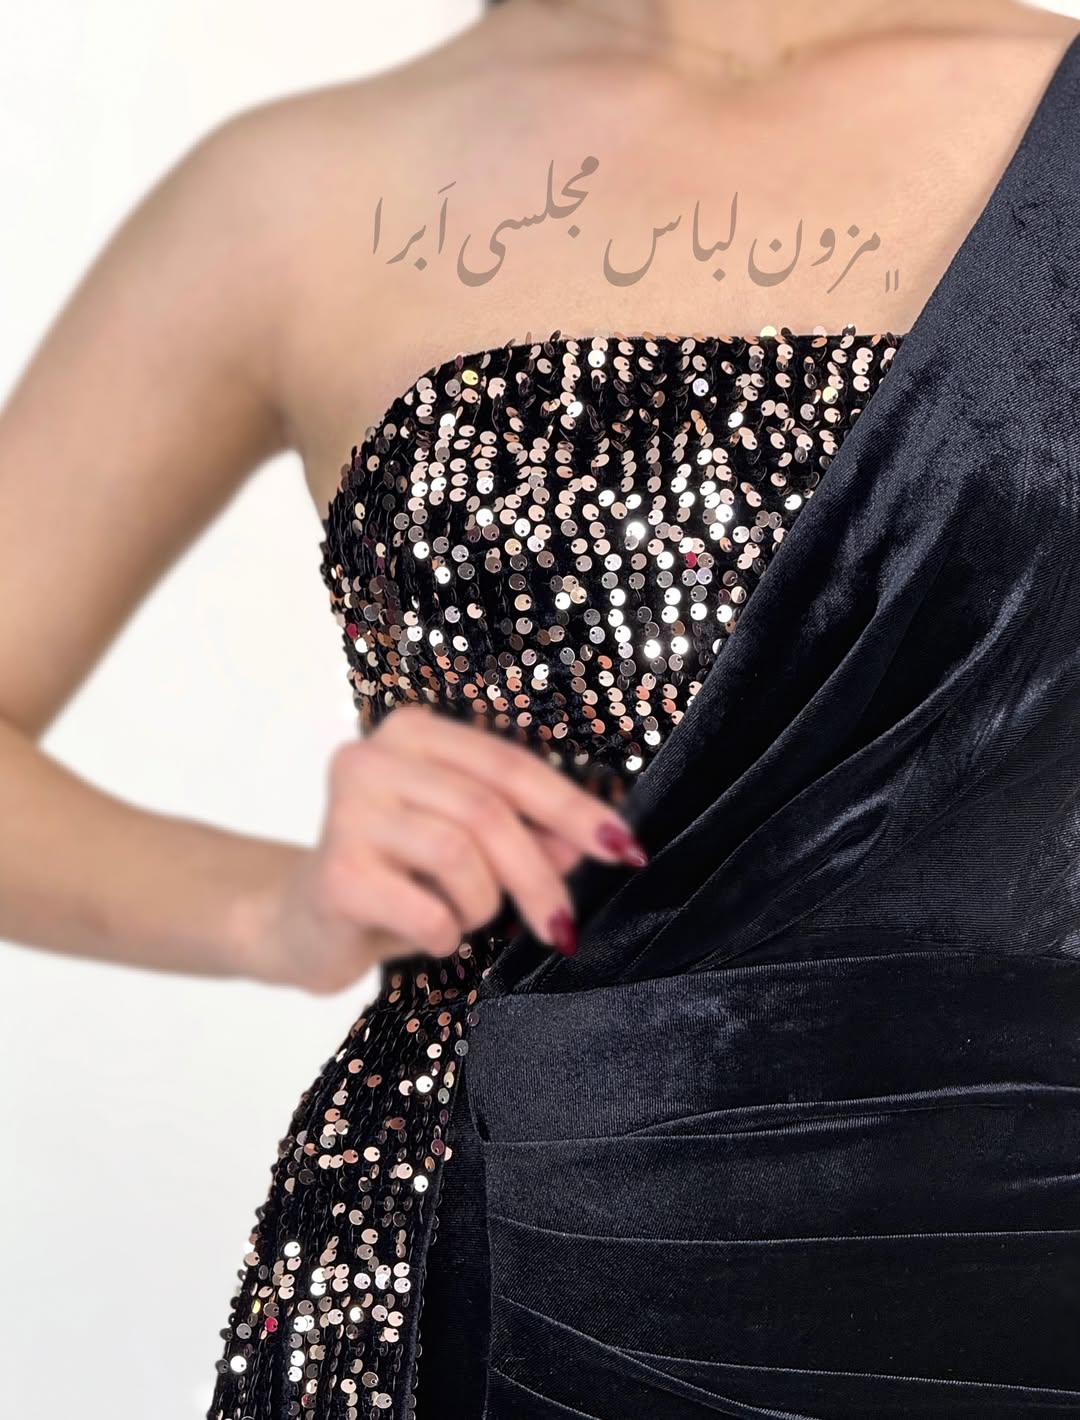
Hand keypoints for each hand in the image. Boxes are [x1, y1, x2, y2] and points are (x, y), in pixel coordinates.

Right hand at [245, 704, 647, 993]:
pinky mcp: (336, 873)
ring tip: (460, 919)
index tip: (625, 849)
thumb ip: (527, 834)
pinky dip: (446, 934)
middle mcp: (371, 757)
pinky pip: (428, 910)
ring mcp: (346, 811)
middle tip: (563, 927)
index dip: (574, 809)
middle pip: (488, 811)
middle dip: (540, 876)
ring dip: (481, 905)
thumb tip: (594, 841)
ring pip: (460, 856)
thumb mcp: (469, 849)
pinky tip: (428, 935)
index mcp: (413, 733)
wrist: (303, 925)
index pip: (511, 765)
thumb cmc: (398, 877)